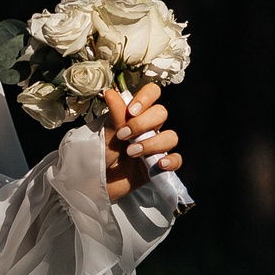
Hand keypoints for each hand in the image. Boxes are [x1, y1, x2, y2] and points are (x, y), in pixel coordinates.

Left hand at [103, 83, 180, 201]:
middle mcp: (149, 127)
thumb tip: (110, 92)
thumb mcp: (106, 134)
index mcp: (136, 114)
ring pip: (171, 137)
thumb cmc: (102, 156)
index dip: (146, 98)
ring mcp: (156, 147)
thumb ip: (114, 115)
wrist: (97, 182)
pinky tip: (158, 164)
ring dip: (152, 144)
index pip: (152, 94)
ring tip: (131, 153)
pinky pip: (177, 160)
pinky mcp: (160, 166)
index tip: (131, 112)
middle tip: (123, 136)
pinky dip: (171, 161)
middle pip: (161, 113)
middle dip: (143, 123)